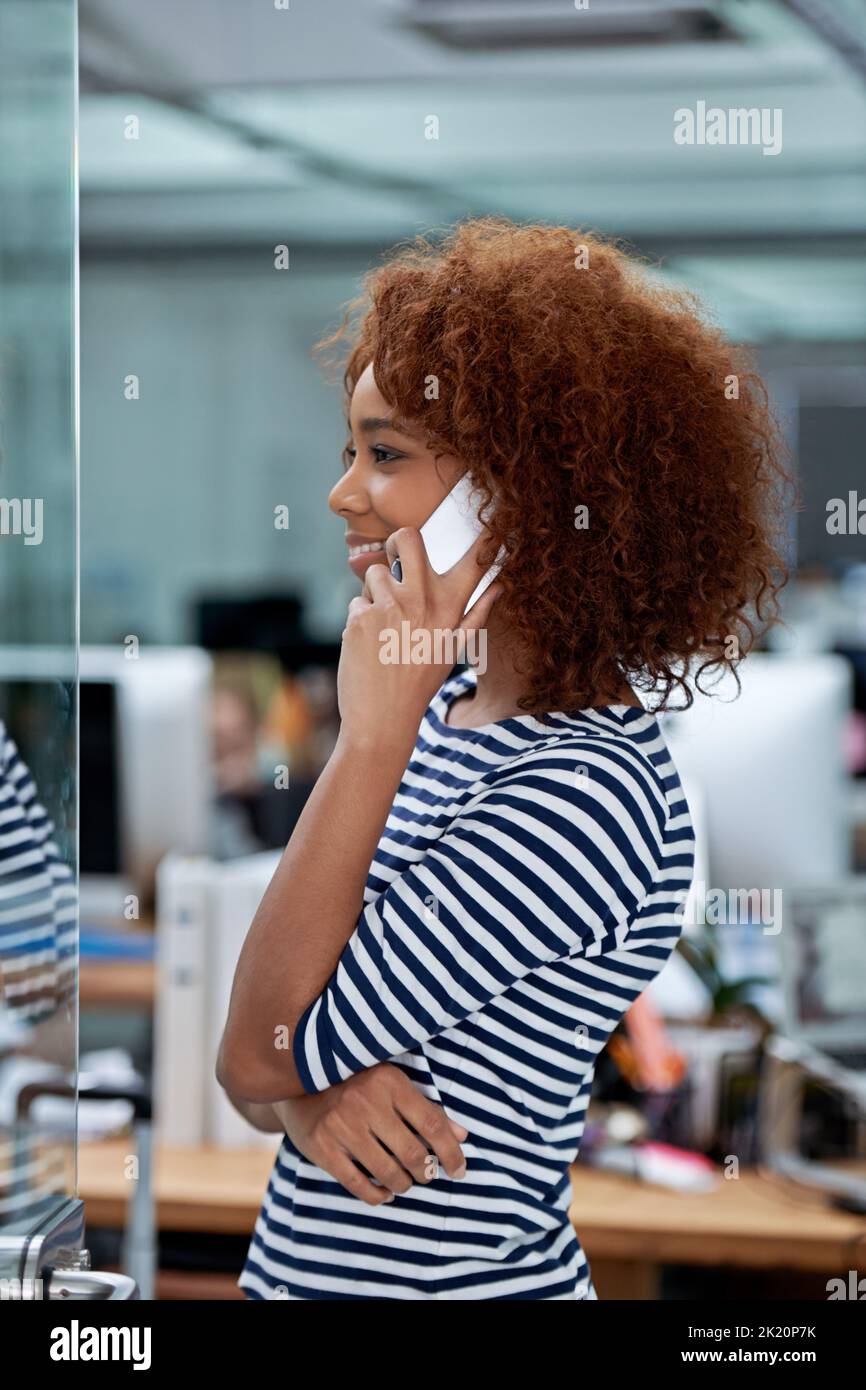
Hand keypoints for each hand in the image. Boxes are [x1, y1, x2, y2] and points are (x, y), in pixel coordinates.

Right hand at [271, 1063, 468, 1204]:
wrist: (297, 1079)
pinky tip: (385, 1193)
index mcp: (389, 1082)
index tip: (460, 1169)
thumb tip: (462, 1136)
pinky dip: (377, 1195)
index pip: (432, 1124)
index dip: (451, 1153)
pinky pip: (357, 1184)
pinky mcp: (322, 1147)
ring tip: (406, 1182)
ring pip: (388, 1172)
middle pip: (413, 1153)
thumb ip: (426, 1109)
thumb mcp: (391, 1083)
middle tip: (428, 1175)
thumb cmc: (355, 1080)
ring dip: (404, 1184)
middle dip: (427, 1172)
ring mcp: (342, 1127)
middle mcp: (367, 1103)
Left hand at [336, 528, 500, 752]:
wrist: (382, 720)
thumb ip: (475, 616)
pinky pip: (357, 601)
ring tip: (384, 627)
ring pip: (375, 572)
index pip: (475, 563)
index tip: (500, 518)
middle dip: (400, 541)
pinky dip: (360, 620)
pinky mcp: (361, 617)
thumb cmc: (419, 685)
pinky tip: (368, 646)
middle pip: (409, 537)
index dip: (489, 539)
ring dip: (375, 592)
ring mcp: (390, 607)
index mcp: (451, 609)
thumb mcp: (453, 652)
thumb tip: (500, 587)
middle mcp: (423, 602)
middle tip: (399, 559)